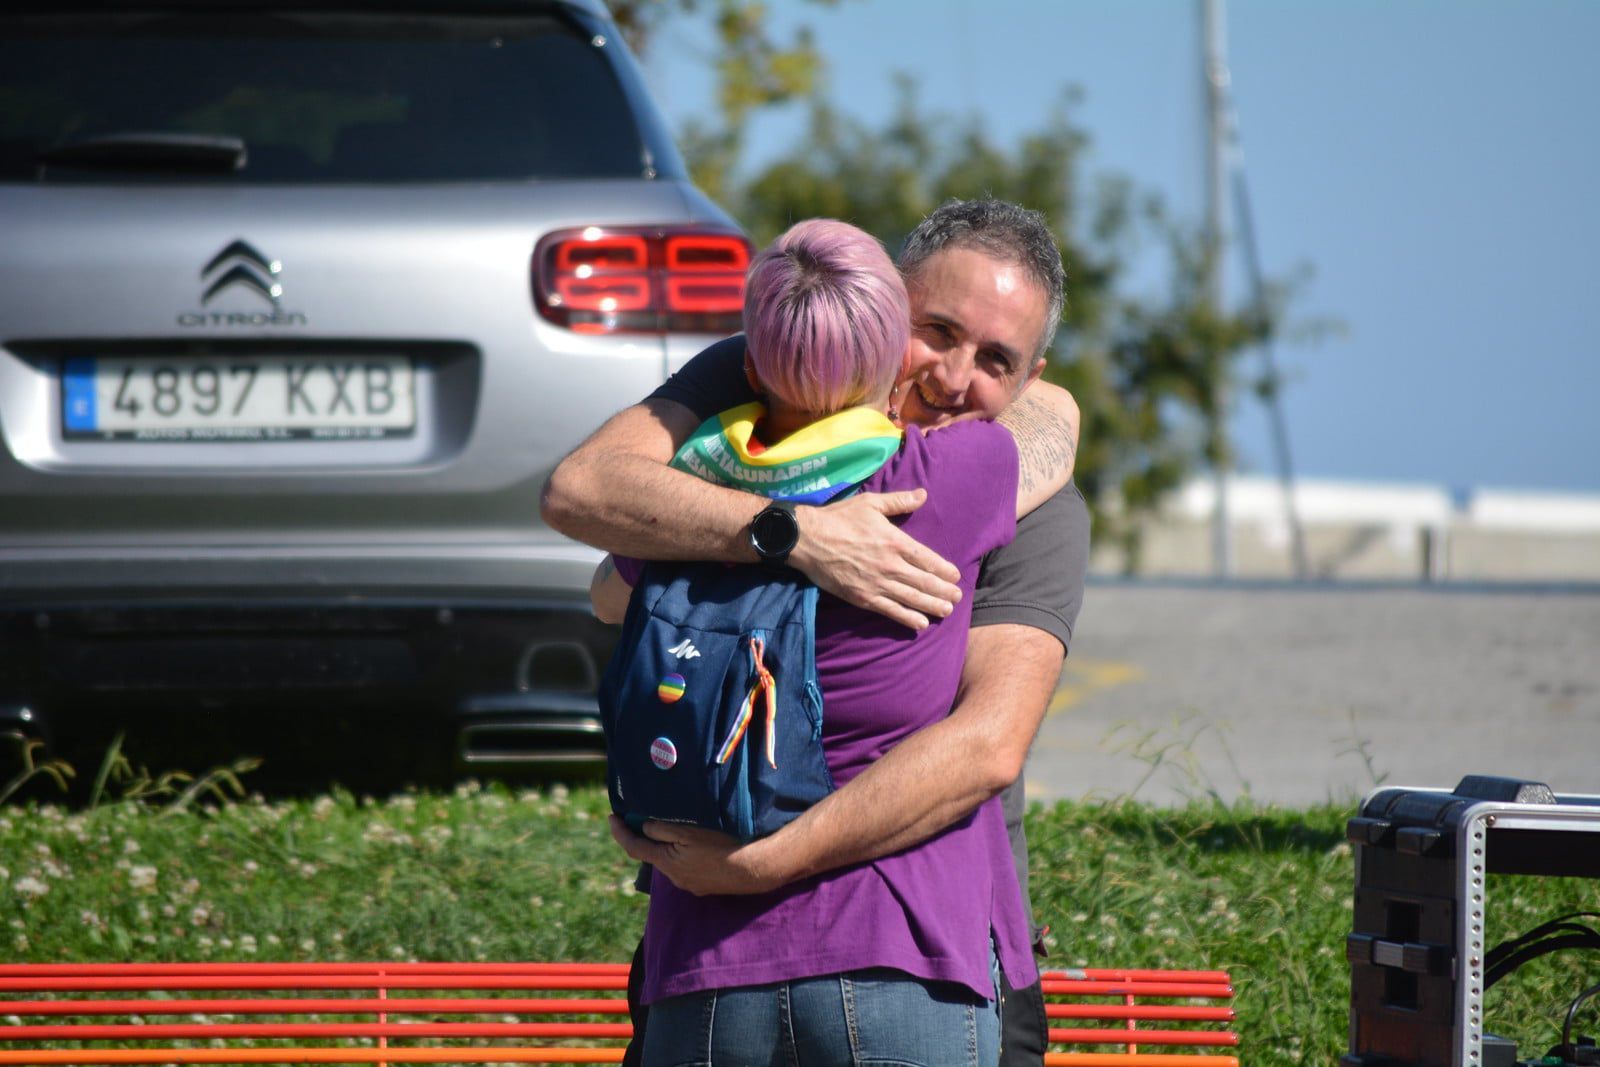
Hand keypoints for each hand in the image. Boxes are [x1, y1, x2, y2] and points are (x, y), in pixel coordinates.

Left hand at [608, 816, 779, 895]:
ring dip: (669, 848)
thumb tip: (644, 827)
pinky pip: (688, 869)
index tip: (611, 817)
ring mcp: (691, 885)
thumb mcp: (688, 831)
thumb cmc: (721, 845)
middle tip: (646, 819)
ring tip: (679, 832)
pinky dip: (685, 857)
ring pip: (672, 863)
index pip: (634, 848)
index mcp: (667, 862)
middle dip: (648, 839)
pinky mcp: (705, 887)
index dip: (620, 832)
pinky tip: (699, 848)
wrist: (754, 869)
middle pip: (654, 855)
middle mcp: (674, 878)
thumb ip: (662, 829)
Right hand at [789, 490, 961, 630]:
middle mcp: (890, 565)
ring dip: (932, 606)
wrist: (808, 539)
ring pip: (911, 598)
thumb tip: (923, 495)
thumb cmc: (839, 518)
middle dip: (944, 591)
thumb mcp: (870, 503)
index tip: (956, 576)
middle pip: (924, 582)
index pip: (928, 559)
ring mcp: (877, 583)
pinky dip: (907, 618)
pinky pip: (890, 610)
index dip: (944, 570)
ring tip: (946, 612)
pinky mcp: (862, 597)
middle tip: (957, 598)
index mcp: (895, 541)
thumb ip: (899, 502)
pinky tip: (920, 623)